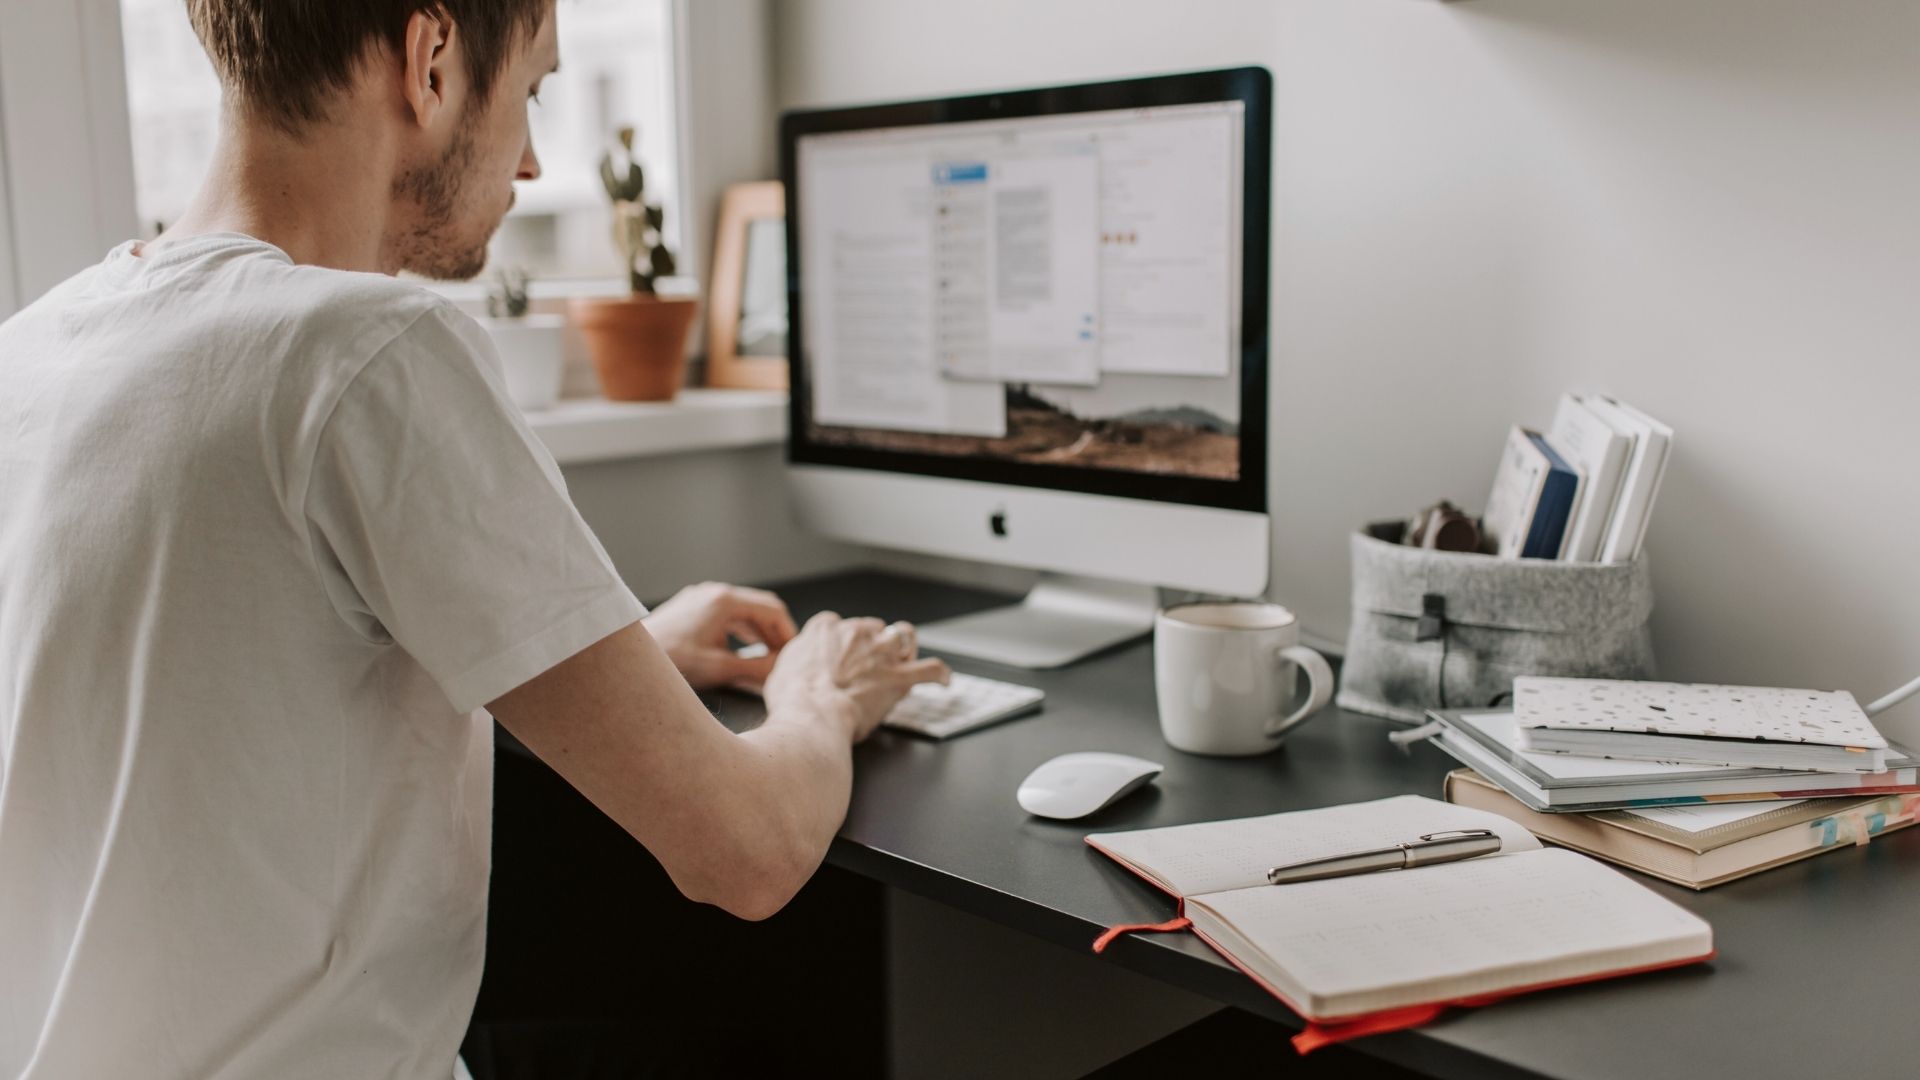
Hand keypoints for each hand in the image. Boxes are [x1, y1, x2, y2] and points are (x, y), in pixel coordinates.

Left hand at [643, 581, 798, 689]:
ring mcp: (700, 598)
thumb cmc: (671, 662)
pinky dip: (741, 631)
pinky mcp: (690, 608)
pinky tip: (742, 651)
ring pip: (743, 611)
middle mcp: (713, 592)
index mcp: (725, 600)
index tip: (796, 654)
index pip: (773, 609)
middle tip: (786, 657)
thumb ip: (757, 669)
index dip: (789, 633)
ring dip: (759, 633)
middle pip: (759, 607)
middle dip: (775, 633)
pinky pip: (726, 615)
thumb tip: (783, 670)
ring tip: (769, 657)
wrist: (628, 661)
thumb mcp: (720, 668)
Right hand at [762, 612, 949, 741]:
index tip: (840, 657)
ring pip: (903, 635)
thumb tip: (800, 667)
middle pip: (872, 628)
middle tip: (867, 666)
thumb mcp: (781, 671)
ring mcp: (881, 652)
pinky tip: (943, 679)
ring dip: (905, 646)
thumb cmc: (793, 700)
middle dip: (872, 644)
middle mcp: (857, 632)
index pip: (838, 625)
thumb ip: (797, 661)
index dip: (842, 642)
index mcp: (826, 628)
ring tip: (906, 657)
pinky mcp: (900, 677)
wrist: (812, 715)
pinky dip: (939, 674)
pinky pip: (931, 670)